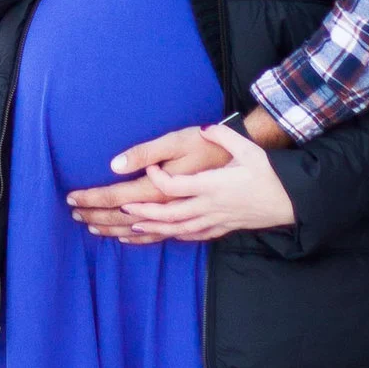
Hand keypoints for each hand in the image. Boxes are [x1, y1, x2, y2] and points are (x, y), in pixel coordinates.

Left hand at [69, 123, 296, 243]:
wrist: (289, 199)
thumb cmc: (263, 169)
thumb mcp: (243, 148)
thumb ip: (220, 137)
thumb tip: (205, 129)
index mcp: (204, 185)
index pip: (161, 187)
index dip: (141, 181)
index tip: (127, 172)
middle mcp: (199, 208)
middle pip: (147, 215)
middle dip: (110, 212)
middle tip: (80, 208)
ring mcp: (204, 222)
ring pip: (158, 230)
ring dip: (126, 230)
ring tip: (98, 226)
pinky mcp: (209, 229)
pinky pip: (174, 237)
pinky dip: (151, 238)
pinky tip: (135, 238)